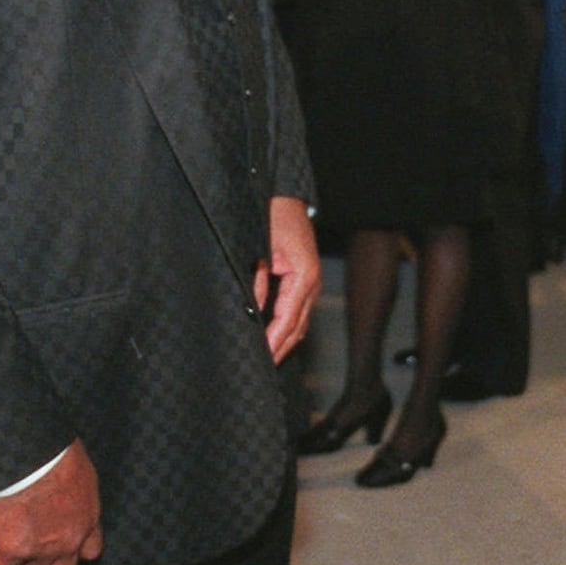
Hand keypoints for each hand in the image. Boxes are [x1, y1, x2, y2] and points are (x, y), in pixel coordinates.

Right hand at [0, 439, 101, 564]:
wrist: (32, 457)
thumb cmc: (56, 453)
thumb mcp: (80, 472)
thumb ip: (76, 491)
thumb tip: (66, 488)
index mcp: (89, 518)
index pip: (91, 552)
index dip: (75, 552)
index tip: (63, 546)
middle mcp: (70, 540)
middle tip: (34, 555)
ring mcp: (44, 549)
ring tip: (11, 556)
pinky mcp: (16, 550)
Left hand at [255, 195, 319, 363]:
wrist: (285, 197)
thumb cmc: (273, 218)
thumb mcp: (260, 250)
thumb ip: (257, 282)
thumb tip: (253, 312)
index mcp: (304, 276)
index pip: (287, 319)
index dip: (274, 340)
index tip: (262, 357)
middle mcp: (312, 284)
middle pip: (298, 327)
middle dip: (281, 348)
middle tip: (263, 367)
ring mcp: (312, 284)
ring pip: (301, 322)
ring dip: (285, 341)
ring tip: (269, 358)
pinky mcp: (306, 281)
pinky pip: (299, 311)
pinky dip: (288, 328)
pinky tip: (276, 337)